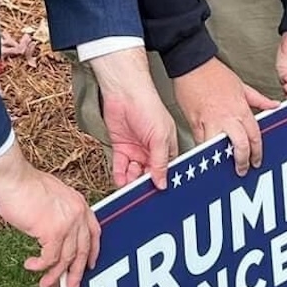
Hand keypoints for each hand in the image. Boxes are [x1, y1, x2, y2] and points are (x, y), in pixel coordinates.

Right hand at [0, 146, 98, 286]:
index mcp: (79, 204)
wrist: (13, 179)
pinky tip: (31, 265)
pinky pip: (49, 258)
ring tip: (45, 284)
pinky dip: (40, 266)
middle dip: (76, 272)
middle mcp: (78, 214)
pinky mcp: (53, 232)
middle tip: (71, 286)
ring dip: (55, 275)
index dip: (92, 251)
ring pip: (66, 259)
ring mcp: (68, 224)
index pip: (93, 232)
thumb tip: (52, 233)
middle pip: (83, 250)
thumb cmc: (24, 185)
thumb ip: (58, 213)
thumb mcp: (52, 197)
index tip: (89, 264)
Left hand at [89, 48, 177, 189]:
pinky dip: (120, 174)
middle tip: (141, 194)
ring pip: (134, 173)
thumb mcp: (160, 137)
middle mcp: (152, 150)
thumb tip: (163, 182)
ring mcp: (136, 149)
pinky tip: (120, 180)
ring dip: (131, 181)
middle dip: (144, 184)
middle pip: (149, 174)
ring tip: (129, 186)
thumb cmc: (148, 106)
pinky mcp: (121, 147)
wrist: (124, 92)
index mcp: (167, 147)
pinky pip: (120, 166)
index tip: (157, 194)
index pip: (166, 170)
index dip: (161, 180)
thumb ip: (160, 162)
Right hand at [171, 58, 276, 174]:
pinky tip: (208, 155)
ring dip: (222, 159)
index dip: (257, 152)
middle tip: (243, 169)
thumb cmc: (214, 73)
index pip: (254, 136)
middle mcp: (227, 118)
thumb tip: (274, 105)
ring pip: (219, 148)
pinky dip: (205, 150)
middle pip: (240, 146)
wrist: (192, 64)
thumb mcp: (242, 86)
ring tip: (223, 166)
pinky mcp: (194, 123)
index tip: (256, 160)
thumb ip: (259, 100)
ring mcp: (210, 122)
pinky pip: (201, 142)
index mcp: (241, 109)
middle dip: (243, 161)